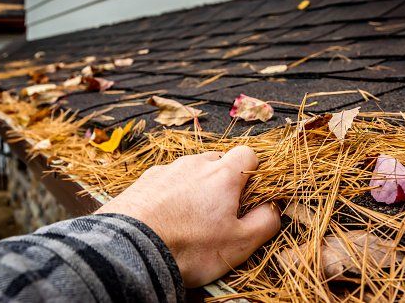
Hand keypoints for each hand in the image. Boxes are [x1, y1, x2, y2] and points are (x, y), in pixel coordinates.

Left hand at [95, 145, 280, 286]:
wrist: (130, 250)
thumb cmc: (188, 247)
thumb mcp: (239, 243)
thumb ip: (265, 222)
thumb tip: (273, 209)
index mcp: (221, 175)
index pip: (247, 154)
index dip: (253, 171)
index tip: (249, 193)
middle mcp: (194, 164)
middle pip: (217, 160)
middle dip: (223, 180)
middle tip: (219, 210)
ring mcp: (166, 170)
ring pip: (190, 170)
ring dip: (195, 187)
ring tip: (189, 218)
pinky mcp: (144, 181)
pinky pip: (166, 180)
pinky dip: (171, 193)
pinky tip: (165, 217)